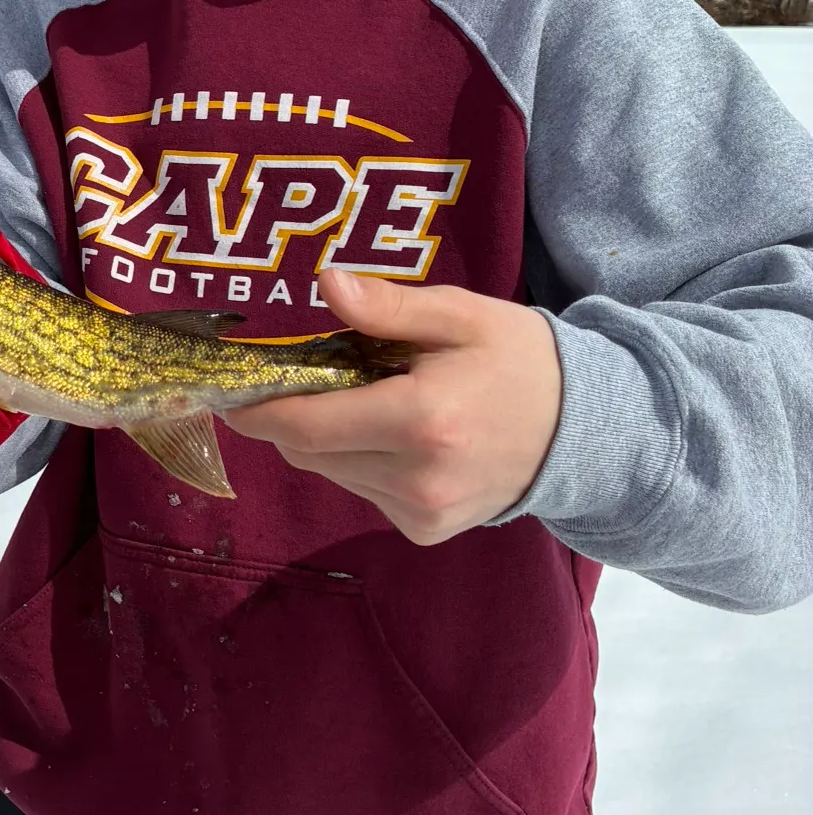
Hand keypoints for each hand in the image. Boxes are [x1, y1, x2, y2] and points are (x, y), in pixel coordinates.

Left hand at [222, 269, 562, 544]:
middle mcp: (416, 479)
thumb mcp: (459, 316)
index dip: (258, 410)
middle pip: (309, 451)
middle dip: (292, 415)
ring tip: (365, 398)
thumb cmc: (518, 360)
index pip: (306, 425)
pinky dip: (358, 460)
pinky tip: (395, 434)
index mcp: (420, 422)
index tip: (229, 391)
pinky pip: (362, 490)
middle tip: (307, 375)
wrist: (586, 431)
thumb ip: (388, 308)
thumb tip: (326, 282)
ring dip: (327, 437)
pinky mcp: (425, 531)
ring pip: (331, 472)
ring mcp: (421, 513)